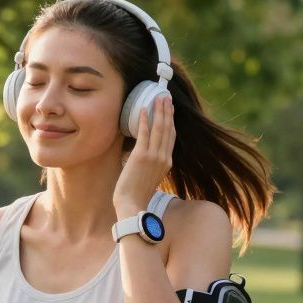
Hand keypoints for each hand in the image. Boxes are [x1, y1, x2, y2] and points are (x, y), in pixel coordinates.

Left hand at [113, 95, 174, 218]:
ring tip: (158, 98)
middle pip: (168, 130)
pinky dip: (145, 120)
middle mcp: (164, 158)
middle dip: (168, 112)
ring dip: (159, 111)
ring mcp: (153, 156)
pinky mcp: (141, 156)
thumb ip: (152, 165)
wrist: (132, 205)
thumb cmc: (137, 194)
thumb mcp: (150, 177)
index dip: (171, 121)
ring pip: (159, 129)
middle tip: (166, 97)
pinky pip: (144, 133)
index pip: (171, 137)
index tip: (170, 109)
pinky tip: (143, 109)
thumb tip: (146, 155)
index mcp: (167, 163)